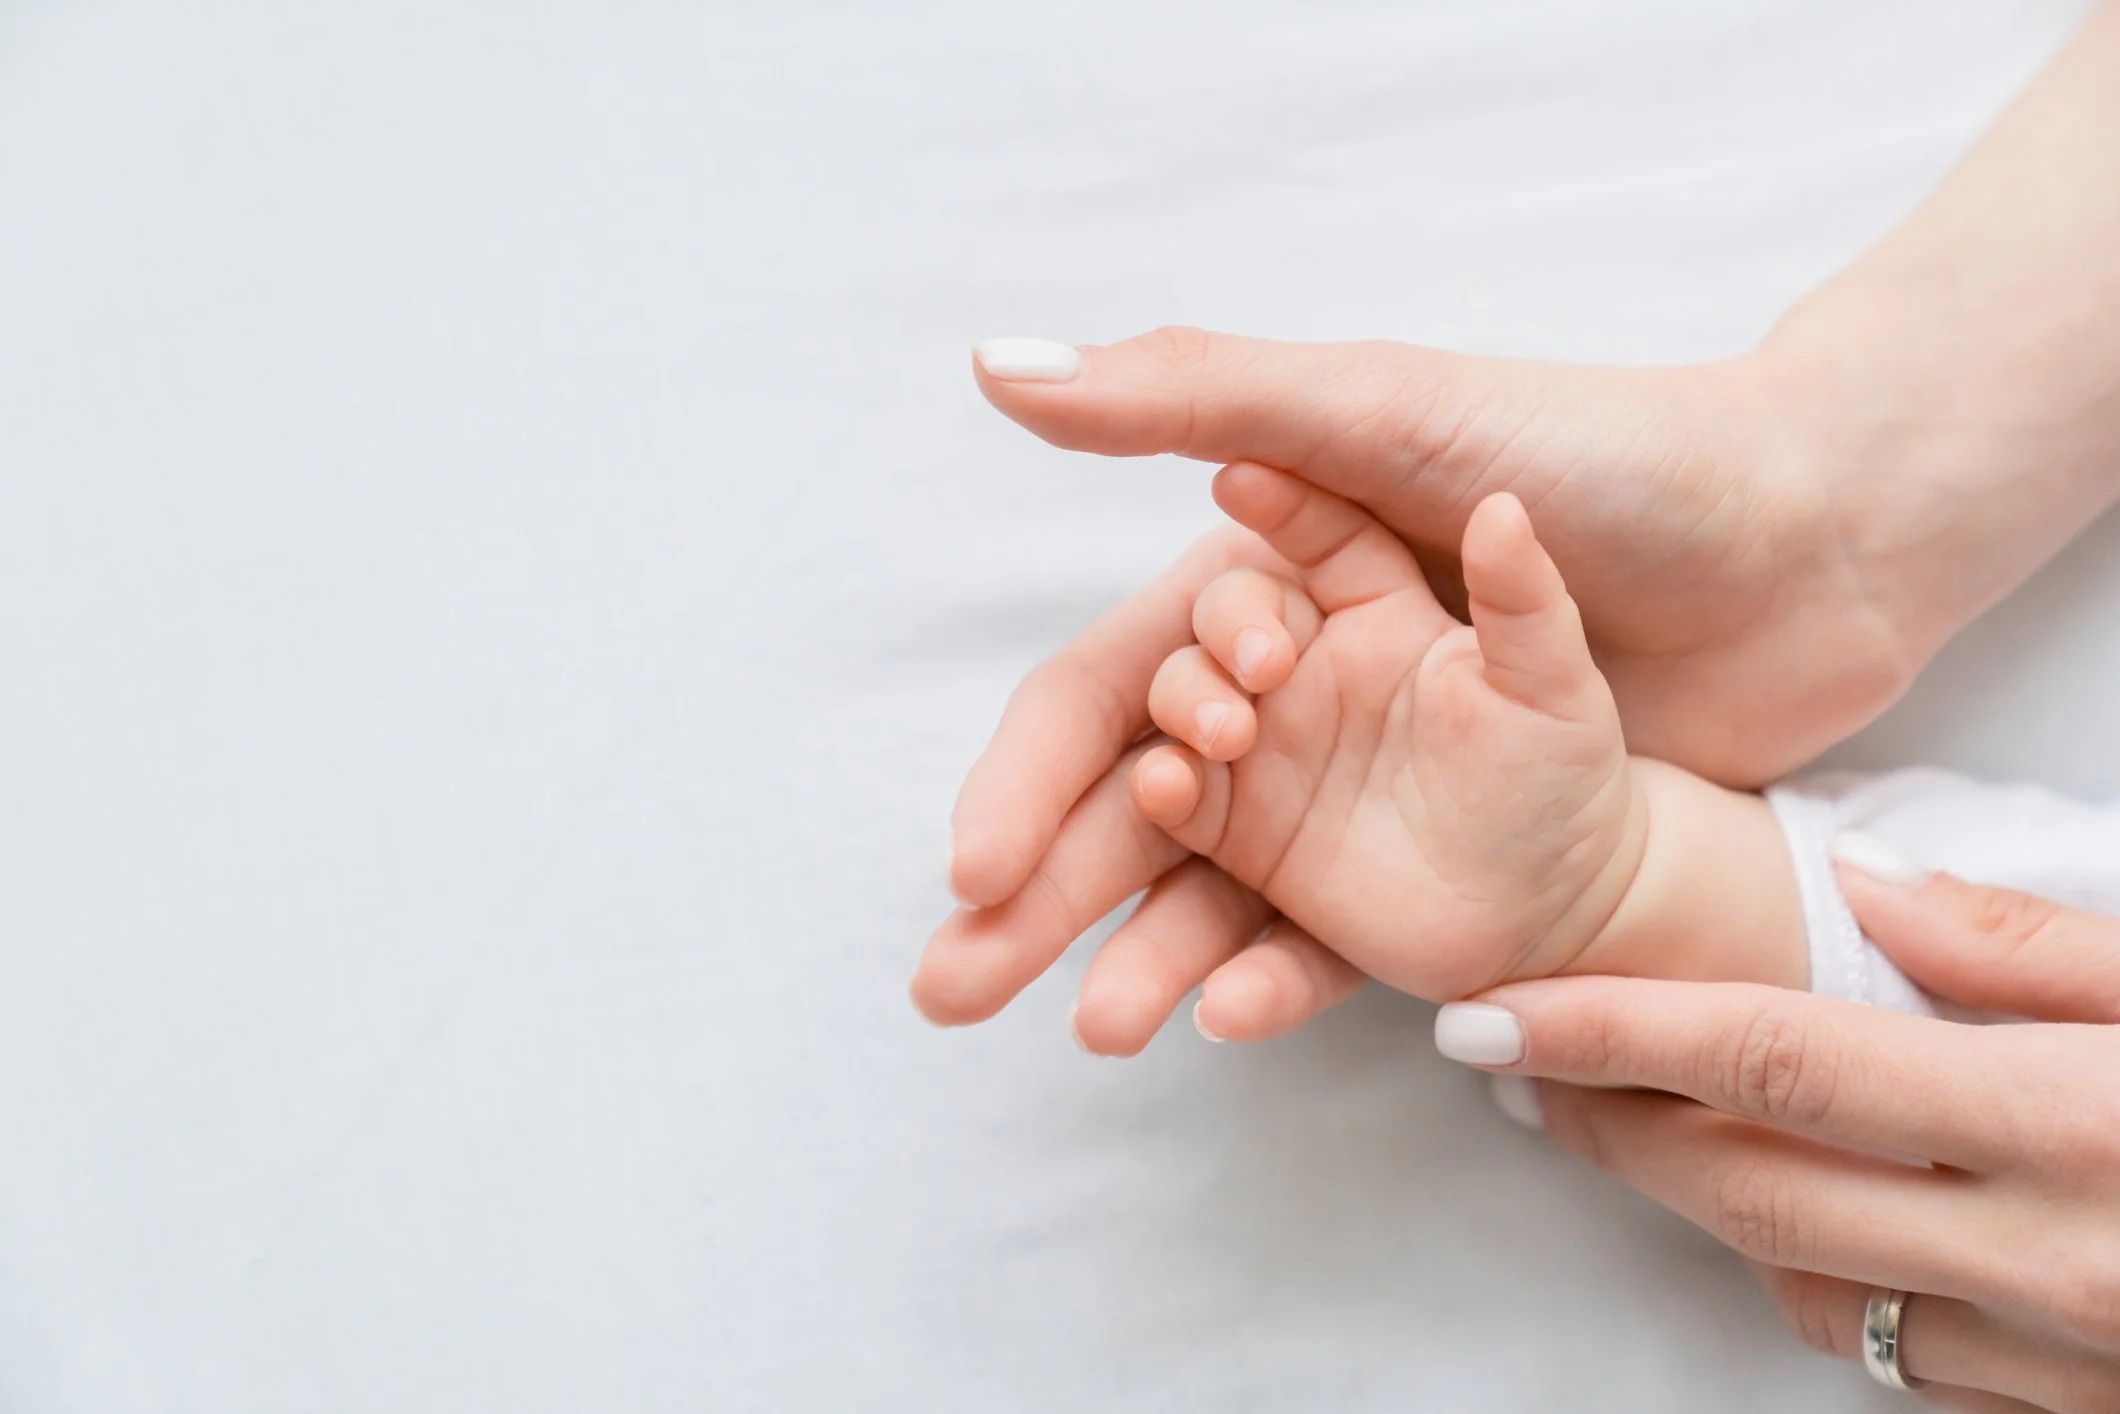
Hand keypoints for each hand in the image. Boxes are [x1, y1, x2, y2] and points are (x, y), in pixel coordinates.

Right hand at [921, 328, 1859, 1047]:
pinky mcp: (1432, 861)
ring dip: (1138, 959)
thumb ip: (1192, 397)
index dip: (1028, 782)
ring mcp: (1353, 783)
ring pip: (1210, 892)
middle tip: (953, 989)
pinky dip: (1269, 979)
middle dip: (1039, 897)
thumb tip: (999, 369)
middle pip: (1126, 807)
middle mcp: (1288, 690)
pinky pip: (1323, 939)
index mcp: (1257, 587)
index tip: (981, 868)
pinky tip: (1223, 1021)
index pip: (1102, 694)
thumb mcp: (1378, 411)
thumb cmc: (1594, 455)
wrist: (1801, 549)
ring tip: (1092, 1036)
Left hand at [1433, 858, 2119, 1411]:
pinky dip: (1816, 1275)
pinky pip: (1892, 1355)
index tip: (1492, 1014)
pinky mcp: (2067, 1413)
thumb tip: (1862, 883)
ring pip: (1803, 1288)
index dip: (1614, 1034)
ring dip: (1701, 1200)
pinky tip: (1796, 1206)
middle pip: (1751, 1187)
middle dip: (1608, 1119)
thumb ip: (2020, 943)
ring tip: (1632, 1117)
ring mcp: (2056, 1356)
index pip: (1778, 1063)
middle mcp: (2045, 1259)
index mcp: (2068, 1123)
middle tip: (1516, 1058)